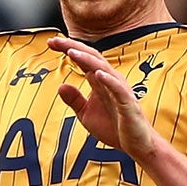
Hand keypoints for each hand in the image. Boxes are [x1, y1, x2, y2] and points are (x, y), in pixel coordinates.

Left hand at [51, 37, 155, 161]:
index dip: (68, 49)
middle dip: (73, 47)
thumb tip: (60, 86)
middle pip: (91, 58)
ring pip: (103, 69)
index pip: (83, 59)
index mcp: (100, 81)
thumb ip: (75, 100)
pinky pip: (118, 89)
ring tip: (71, 52)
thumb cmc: (114, 128)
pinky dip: (108, 80)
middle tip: (55, 40)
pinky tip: (97, 74)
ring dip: (87, 59)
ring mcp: (120, 90)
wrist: (136, 145)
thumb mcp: (86, 114)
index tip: (50, 42)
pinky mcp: (128, 104)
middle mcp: (110, 81)